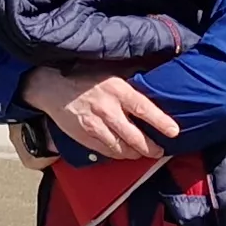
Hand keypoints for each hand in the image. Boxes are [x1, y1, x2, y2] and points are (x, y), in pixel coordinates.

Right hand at [20, 67, 177, 160]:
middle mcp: (108, 110)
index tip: (174, 131)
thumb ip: (132, 76)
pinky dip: (117, 154)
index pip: (145, 109)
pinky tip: (123, 152)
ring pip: (121, 149)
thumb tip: (155, 77)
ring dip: (134, 153)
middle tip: (159, 151)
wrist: (52, 87)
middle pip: (135, 137)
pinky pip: (106, 152)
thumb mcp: (111, 71)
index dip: (161, 122)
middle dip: (151, 148)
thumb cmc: (84, 76)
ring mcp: (95, 126)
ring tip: (142, 153)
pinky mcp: (85, 137)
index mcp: (118, 90)